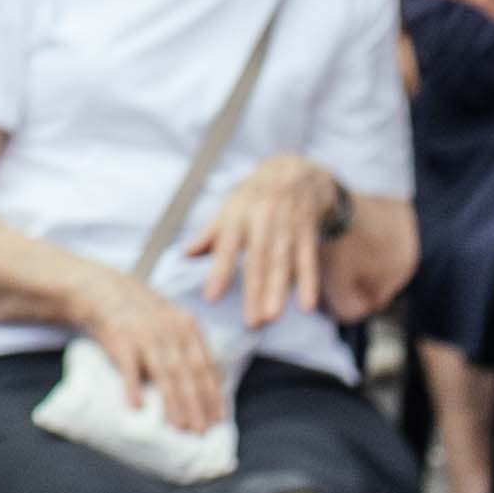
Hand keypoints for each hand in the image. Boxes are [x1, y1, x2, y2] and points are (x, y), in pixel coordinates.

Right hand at [81, 274, 228, 433]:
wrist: (105, 291)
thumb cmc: (143, 315)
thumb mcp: (173, 323)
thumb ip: (190, 349)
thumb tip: (209, 385)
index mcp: (187, 328)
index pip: (205, 366)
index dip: (212, 393)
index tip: (218, 418)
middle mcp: (170, 331)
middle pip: (187, 373)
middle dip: (196, 404)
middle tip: (201, 430)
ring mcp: (145, 335)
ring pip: (164, 373)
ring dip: (173, 402)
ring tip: (178, 425)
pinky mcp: (121, 340)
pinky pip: (129, 367)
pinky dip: (133, 387)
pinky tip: (138, 406)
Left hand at [194, 154, 339, 329]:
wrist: (295, 170)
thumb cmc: (255, 196)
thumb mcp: (230, 208)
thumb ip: (210, 234)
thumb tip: (185, 255)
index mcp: (238, 216)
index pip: (227, 247)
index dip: (220, 271)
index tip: (212, 298)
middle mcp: (263, 220)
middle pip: (258, 259)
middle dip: (255, 290)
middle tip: (251, 321)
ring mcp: (287, 226)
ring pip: (283, 261)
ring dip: (279, 290)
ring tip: (272, 317)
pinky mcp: (307, 232)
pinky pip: (308, 258)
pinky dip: (309, 281)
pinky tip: (306, 304)